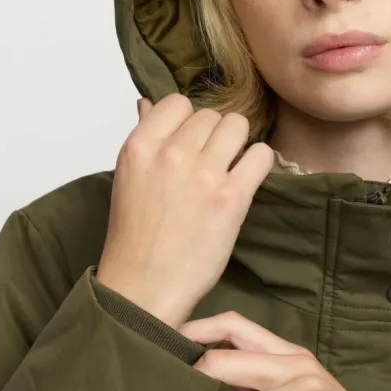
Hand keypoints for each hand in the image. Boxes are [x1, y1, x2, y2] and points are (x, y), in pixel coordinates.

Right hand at [96, 94, 273, 328]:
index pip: (177, 103)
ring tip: (230, 170)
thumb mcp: (130, 178)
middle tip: (212, 164)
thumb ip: (145, 137)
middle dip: (215, 136)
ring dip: (238, 145)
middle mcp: (170, 154)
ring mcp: (202, 175)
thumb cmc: (136, 238)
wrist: (144, 287)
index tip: (192, 143)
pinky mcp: (231, 197)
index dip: (189, 121)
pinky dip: (259, 163)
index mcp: (139, 147)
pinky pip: (260, 155)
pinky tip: (246, 179)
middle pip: (211, 116)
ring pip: (237, 127)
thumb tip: (148, 103)